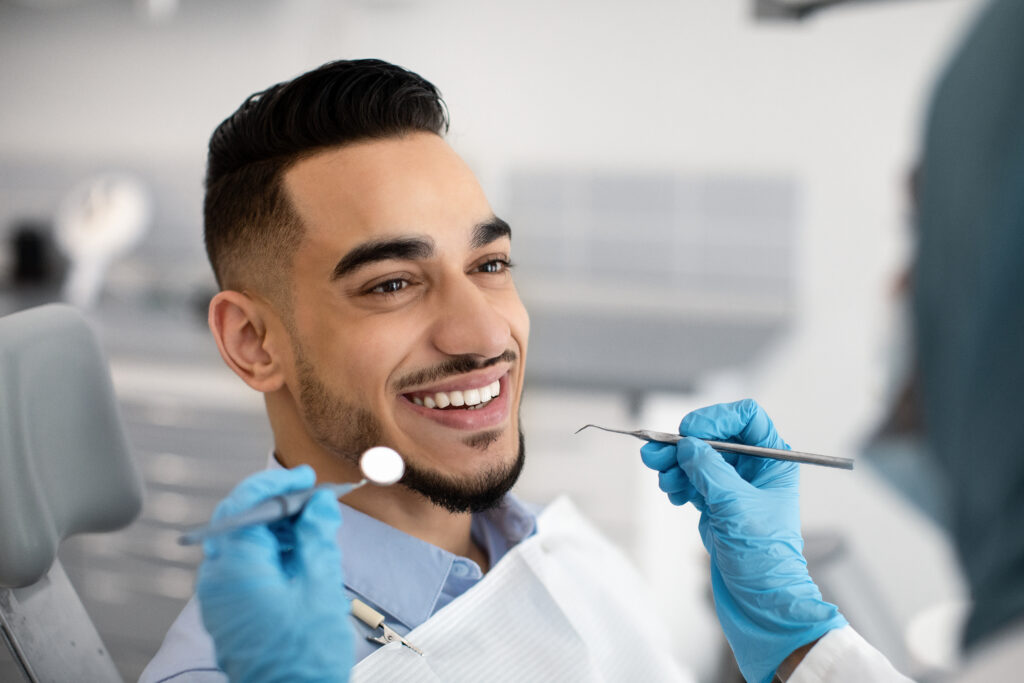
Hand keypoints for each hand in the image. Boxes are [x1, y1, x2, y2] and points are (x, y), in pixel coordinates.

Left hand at [197, 466, 353, 682]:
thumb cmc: (303, 658)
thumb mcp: (320, 587)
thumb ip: (316, 538)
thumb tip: (318, 504)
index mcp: (236, 568)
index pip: (245, 504)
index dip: (277, 483)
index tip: (306, 478)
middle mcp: (217, 580)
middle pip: (241, 521)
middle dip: (278, 506)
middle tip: (314, 502)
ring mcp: (219, 598)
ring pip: (243, 543)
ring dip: (277, 531)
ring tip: (315, 534)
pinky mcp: (228, 611)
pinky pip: (243, 567)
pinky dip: (270, 554)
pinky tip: (301, 559)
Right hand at [640, 399, 845, 682]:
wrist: (759, 600)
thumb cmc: (764, 557)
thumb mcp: (735, 507)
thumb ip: (709, 471)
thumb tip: (687, 445)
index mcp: (774, 461)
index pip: (746, 418)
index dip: (716, 419)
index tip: (690, 432)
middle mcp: (754, 468)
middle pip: (713, 436)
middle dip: (683, 444)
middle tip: (656, 453)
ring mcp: (733, 485)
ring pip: (697, 458)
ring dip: (675, 464)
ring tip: (664, 480)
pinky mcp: (716, 502)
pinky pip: (690, 478)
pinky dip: (677, 482)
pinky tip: (674, 494)